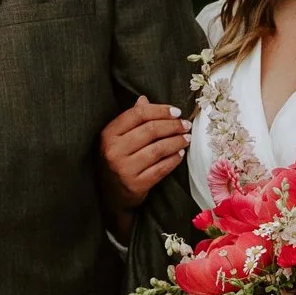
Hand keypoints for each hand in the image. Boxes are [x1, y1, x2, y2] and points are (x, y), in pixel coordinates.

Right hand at [100, 96, 189, 233]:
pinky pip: (161, 168)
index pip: (138, 114)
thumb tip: (144, 99)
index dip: (160, 110)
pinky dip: (174, 160)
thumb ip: (131, 119)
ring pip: (158, 149)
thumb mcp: (117, 138)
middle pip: (150, 130)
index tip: (177, 112)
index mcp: (108, 134)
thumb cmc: (118, 159)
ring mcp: (124, 169)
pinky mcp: (136, 185)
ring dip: (177, 142)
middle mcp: (113, 151)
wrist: (111, 195)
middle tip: (186, 125)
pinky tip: (181, 154)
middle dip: (173, 126)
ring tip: (187, 138)